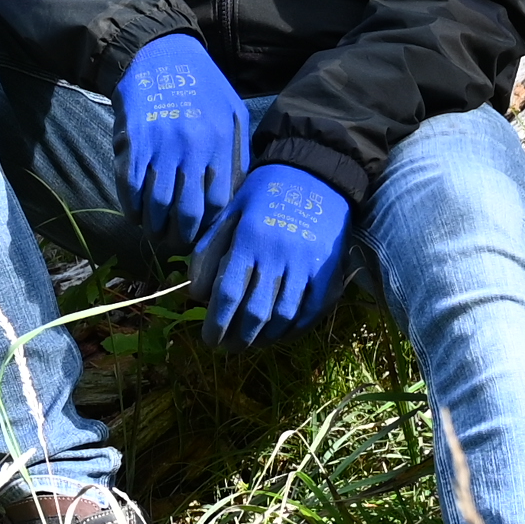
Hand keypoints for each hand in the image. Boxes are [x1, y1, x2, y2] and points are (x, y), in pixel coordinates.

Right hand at [115, 33, 248, 243]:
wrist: (158, 54)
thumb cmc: (201, 87)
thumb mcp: (233, 114)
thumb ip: (237, 154)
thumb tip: (236, 196)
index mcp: (219, 144)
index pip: (218, 203)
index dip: (209, 227)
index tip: (202, 236)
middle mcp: (191, 148)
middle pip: (187, 211)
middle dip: (180, 236)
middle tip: (175, 243)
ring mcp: (160, 146)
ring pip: (157, 204)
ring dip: (153, 226)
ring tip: (153, 232)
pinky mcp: (132, 142)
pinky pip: (130, 186)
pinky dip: (131, 206)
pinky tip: (134, 213)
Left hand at [203, 163, 350, 343]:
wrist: (314, 175)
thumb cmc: (262, 194)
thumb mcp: (229, 213)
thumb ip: (210, 252)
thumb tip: (196, 294)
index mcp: (249, 240)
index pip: (229, 293)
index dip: (217, 322)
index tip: (208, 338)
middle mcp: (278, 255)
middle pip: (256, 311)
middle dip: (237, 336)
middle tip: (225, 347)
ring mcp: (306, 265)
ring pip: (283, 316)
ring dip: (263, 337)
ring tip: (248, 343)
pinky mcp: (328, 270)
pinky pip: (311, 310)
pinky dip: (294, 329)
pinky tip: (278, 334)